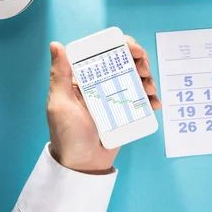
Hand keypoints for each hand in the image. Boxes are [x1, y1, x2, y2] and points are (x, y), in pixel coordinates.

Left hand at [46, 36, 161, 173]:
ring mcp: (117, 98)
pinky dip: (152, 99)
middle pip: (127, 62)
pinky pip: (144, 101)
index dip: (122, 46)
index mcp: (86, 79)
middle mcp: (102, 85)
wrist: (83, 165)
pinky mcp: (128, 112)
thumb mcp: (60, 104)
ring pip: (138, 79)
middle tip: (144, 69)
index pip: (106, 54)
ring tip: (149, 88)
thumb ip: (60, 75)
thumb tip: (57, 45)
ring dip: (148, 78)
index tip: (133, 49)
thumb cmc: (67, 135)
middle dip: (140, 61)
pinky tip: (154, 103)